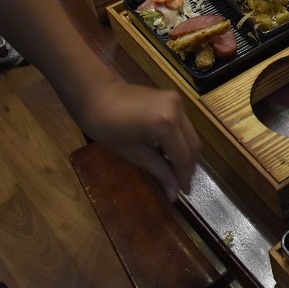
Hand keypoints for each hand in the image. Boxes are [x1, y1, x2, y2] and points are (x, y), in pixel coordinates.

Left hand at [74, 79, 202, 201]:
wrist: (96, 93)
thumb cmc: (106, 126)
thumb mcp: (133, 153)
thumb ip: (159, 171)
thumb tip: (174, 193)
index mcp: (166, 125)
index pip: (183, 157)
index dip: (183, 177)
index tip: (182, 194)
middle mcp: (178, 111)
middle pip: (193, 145)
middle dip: (188, 166)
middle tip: (180, 184)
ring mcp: (178, 102)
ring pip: (190, 134)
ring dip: (185, 153)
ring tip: (175, 170)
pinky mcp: (174, 98)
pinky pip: (183, 124)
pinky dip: (179, 139)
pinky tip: (169, 151)